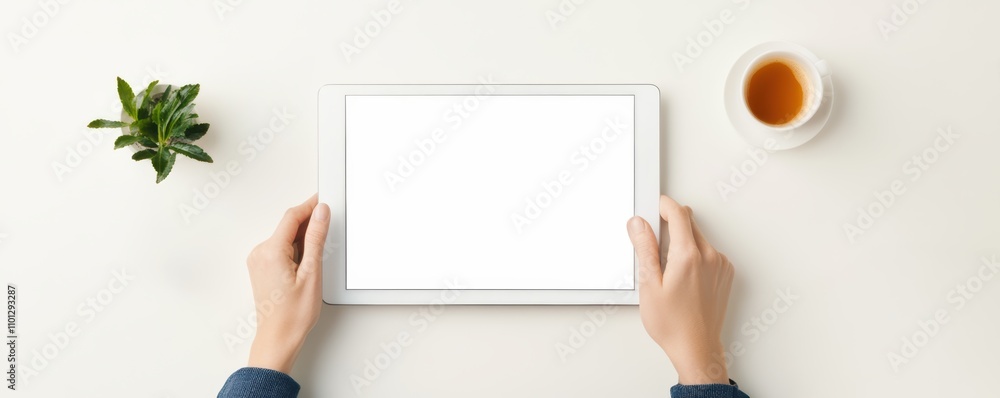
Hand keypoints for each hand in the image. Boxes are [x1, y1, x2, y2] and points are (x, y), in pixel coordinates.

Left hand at [246, 194, 329, 373]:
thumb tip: (321, 214)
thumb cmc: (293, 314)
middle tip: (327, 232)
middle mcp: (260, 253)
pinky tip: (305, 264)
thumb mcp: (312, 273)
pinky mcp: (261, 267)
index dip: (310, 206)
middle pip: (288, 226)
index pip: (292, 217)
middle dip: (308, 225)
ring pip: (285, 237)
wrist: (278, 337)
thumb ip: (316, 239)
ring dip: (302, 239)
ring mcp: (258, 260)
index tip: (324, 200)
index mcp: (270, 251)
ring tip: (315, 261)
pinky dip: (294, 249)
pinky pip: (280, 248)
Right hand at [626, 195, 733, 384]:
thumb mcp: (649, 285)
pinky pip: (709, 252)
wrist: (696, 348)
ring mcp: (721, 265)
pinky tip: (682, 277)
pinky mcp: (725, 274)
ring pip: (699, 238)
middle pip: (689, 223)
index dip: (664, 205)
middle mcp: (710, 256)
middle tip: (653, 244)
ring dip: (683, 242)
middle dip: (671, 225)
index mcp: (688, 256)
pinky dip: (695, 255)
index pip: (678, 214)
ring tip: (668, 269)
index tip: (654, 205)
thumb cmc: (672, 324)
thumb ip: (645, 249)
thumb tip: (639, 224)